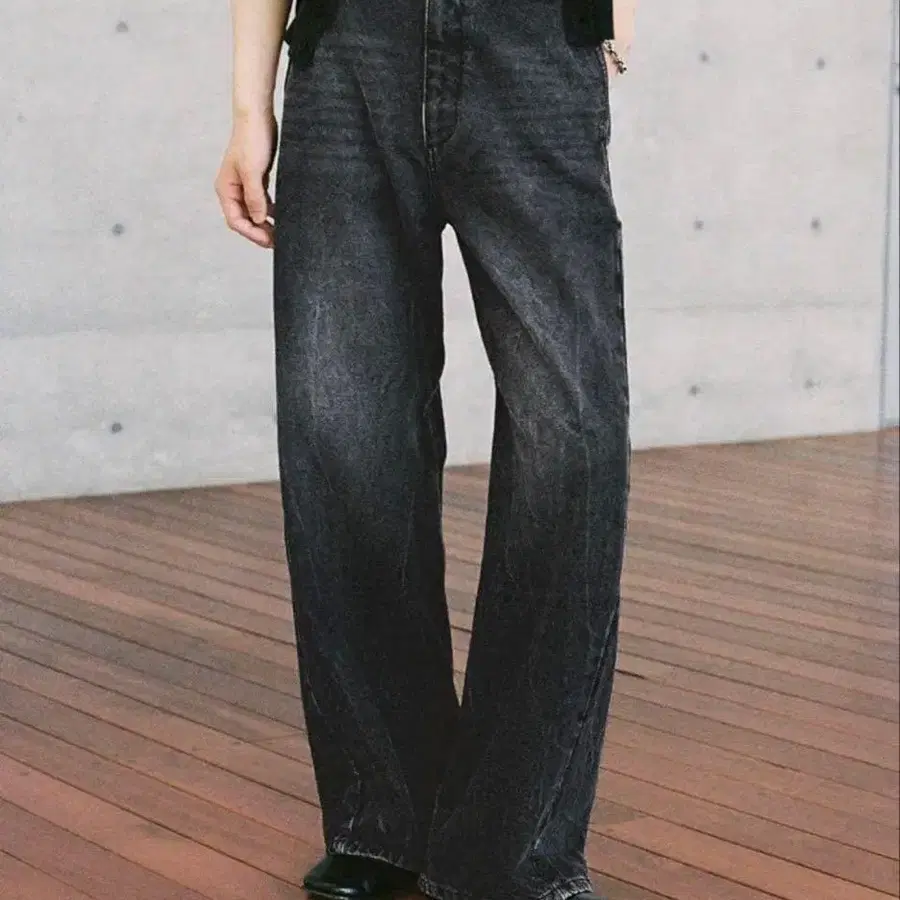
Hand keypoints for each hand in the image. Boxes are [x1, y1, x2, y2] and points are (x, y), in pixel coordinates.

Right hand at [215, 111, 277, 248]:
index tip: (269, 241)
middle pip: (244, 220)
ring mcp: (245, 185)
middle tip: (278, 242)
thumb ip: (254, 197)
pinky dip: (271, 212)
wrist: (257, 116)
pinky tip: (282, 216)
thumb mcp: (252, 171)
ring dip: (266, 224)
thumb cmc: (251, 140)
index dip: (252, 233)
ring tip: (281, 233)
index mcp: (226, 190)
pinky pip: (262, 202)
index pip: (236, 221)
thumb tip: (259, 220)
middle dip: (259, 232)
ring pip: (254, 213)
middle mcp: (233, 190)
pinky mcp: (257, 179)